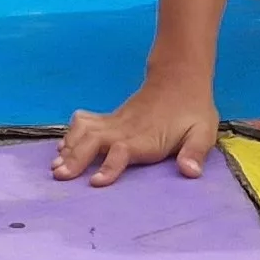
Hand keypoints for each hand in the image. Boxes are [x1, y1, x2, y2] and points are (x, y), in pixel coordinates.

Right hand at [54, 79, 218, 184]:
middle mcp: (126, 129)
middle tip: (60, 175)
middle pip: (94, 141)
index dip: (110, 166)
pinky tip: (61, 148)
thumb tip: (190, 172)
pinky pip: (84, 123)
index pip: (124, 150)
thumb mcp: (203, 131)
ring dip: (69, 147)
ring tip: (56, 166)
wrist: (180, 78)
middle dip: (76, 158)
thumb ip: (195, 152)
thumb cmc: (192, 110)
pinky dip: (70, 134)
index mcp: (147, 137)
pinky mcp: (110, 119)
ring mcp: (115, 122)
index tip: (96, 182)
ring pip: (84, 131)